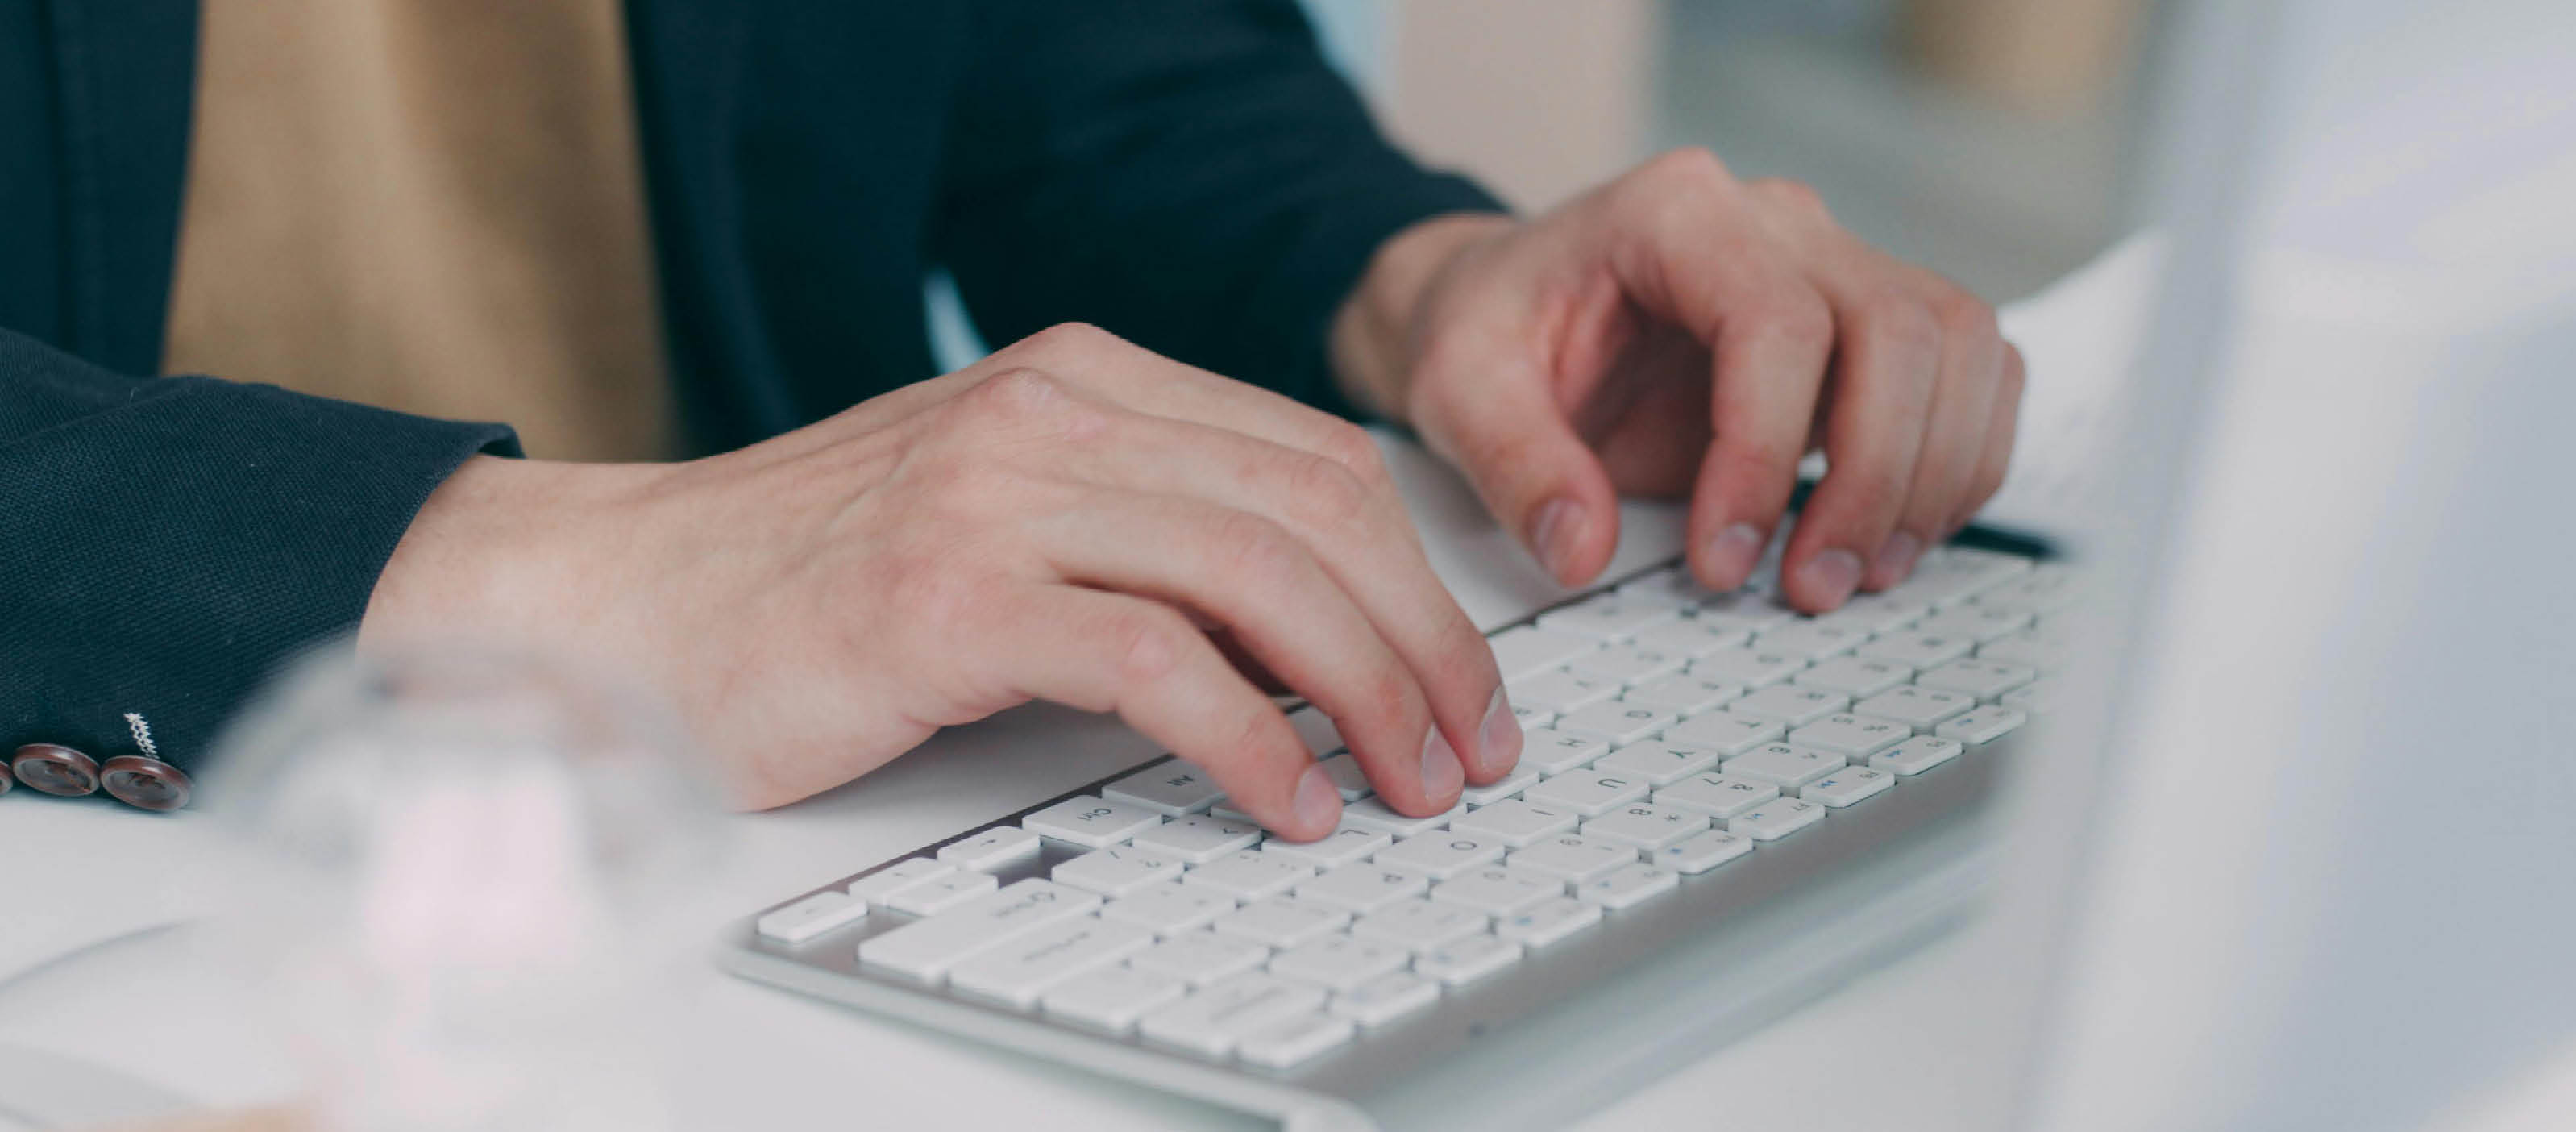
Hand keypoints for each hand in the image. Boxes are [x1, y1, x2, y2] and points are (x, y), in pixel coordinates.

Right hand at [363, 324, 1518, 833]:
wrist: (619, 601)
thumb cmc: (811, 576)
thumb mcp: (1004, 513)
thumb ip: (1142, 535)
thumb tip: (1311, 636)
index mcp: (1084, 378)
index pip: (1314, 457)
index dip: (1417, 573)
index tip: (1461, 673)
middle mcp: (1052, 411)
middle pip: (1315, 510)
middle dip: (1423, 641)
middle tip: (1467, 745)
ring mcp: (998, 494)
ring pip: (1258, 573)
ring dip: (1364, 692)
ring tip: (1405, 782)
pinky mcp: (947, 597)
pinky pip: (1154, 662)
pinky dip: (1248, 740)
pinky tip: (1286, 797)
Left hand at [1334, 149, 2024, 610]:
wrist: (1507, 305)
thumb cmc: (1490, 330)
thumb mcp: (1455, 390)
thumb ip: (1513, 466)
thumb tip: (1581, 549)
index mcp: (1675, 213)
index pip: (1778, 321)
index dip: (1767, 453)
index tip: (1722, 559)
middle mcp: (1776, 223)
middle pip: (1899, 329)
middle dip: (1873, 479)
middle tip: (1808, 589)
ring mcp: (1835, 265)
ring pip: (1957, 346)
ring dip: (1931, 475)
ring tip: (1856, 575)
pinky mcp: (1867, 323)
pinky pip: (1969, 372)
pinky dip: (1956, 460)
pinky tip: (1894, 536)